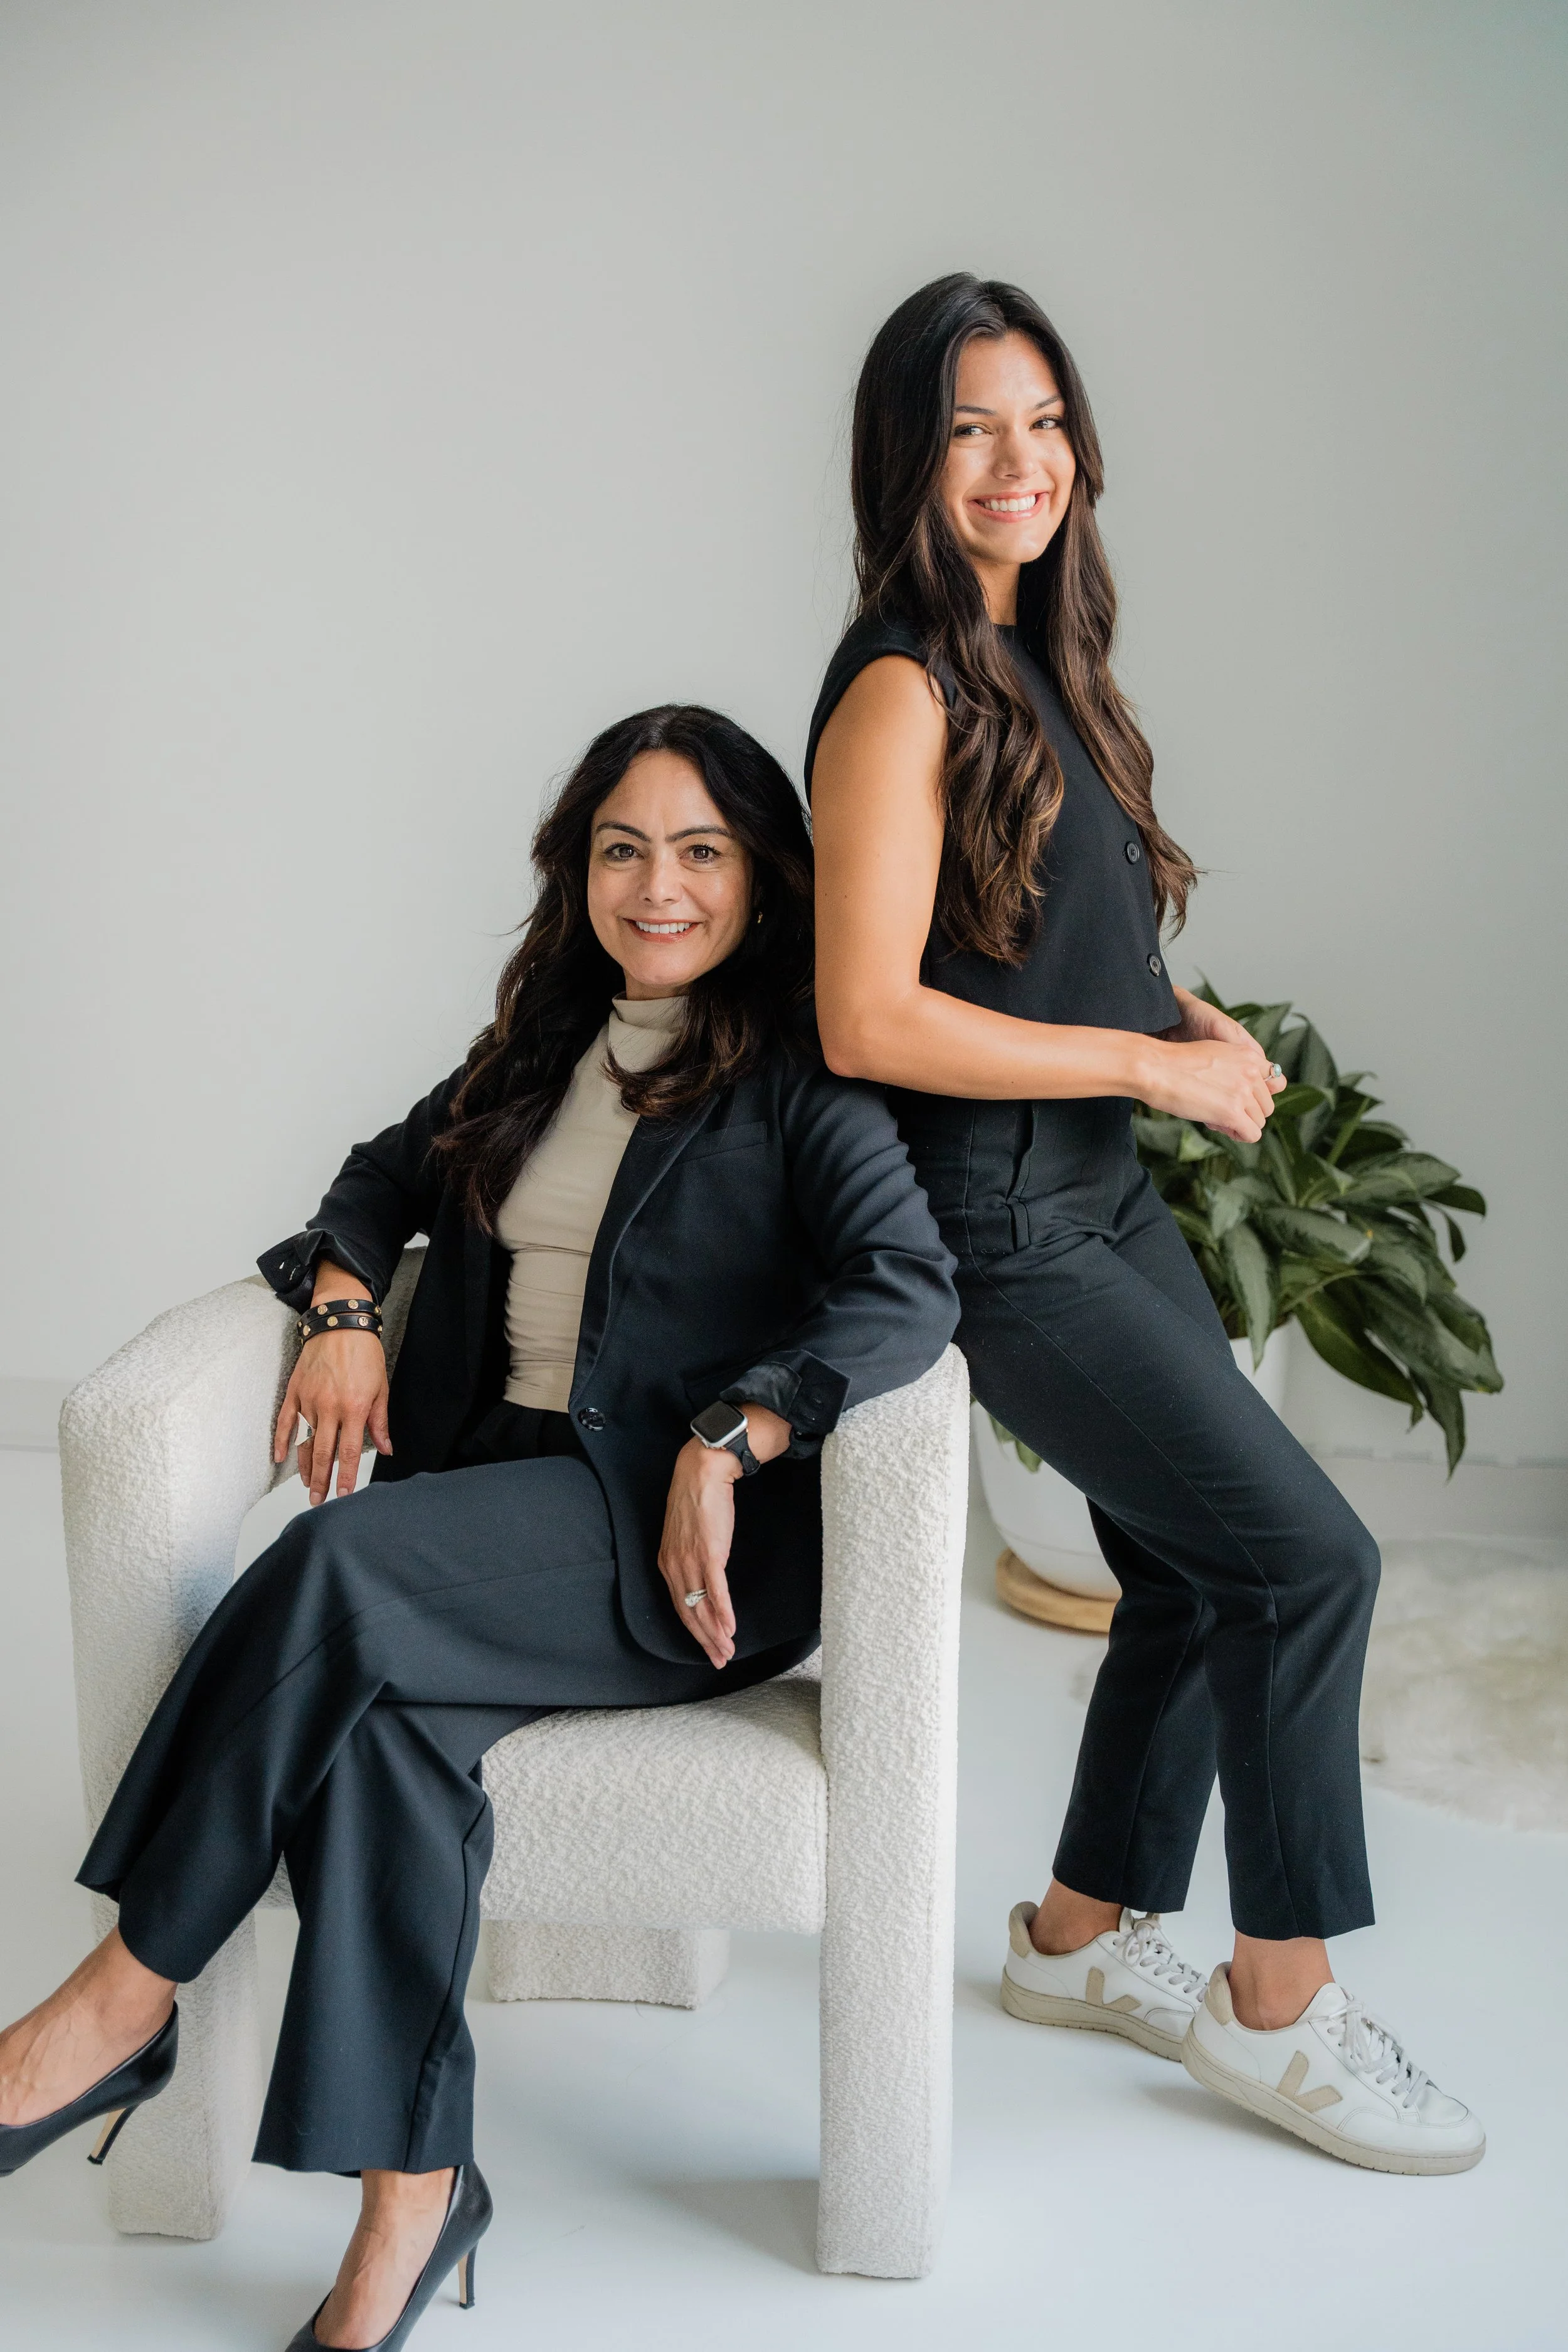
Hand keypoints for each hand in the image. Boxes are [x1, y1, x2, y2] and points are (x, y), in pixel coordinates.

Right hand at [273, 1269, 391, 1503]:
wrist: (341, 1322)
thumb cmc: (365, 1354)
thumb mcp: (381, 1388)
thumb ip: (380, 1422)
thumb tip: (386, 1449)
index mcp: (355, 1408)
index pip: (348, 1452)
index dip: (344, 1477)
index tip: (342, 1496)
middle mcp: (330, 1407)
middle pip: (323, 1453)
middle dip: (321, 1481)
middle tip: (318, 1502)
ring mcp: (310, 1400)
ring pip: (305, 1441)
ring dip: (305, 1466)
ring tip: (307, 1485)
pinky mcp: (295, 1391)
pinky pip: (285, 1421)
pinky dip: (281, 1441)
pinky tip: (280, 1458)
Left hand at [657, 1439, 740, 1668]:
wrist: (703, 1472)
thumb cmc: (698, 1499)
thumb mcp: (689, 1534)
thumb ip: (693, 1557)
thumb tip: (706, 1576)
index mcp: (667, 1563)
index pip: (681, 1606)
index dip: (695, 1630)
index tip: (708, 1647)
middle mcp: (674, 1567)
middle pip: (690, 1613)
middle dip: (706, 1640)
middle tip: (720, 1660)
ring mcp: (690, 1562)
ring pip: (703, 1608)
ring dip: (717, 1634)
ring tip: (728, 1651)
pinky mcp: (709, 1554)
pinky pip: (716, 1592)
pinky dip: (724, 1613)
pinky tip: (730, 1629)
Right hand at [1139, 997, 1282, 1143]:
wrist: (1156, 1069)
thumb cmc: (1174, 1063)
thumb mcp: (1214, 1053)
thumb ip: (1234, 1067)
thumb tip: (1241, 1093)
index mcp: (1249, 1055)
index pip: (1274, 1081)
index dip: (1255, 1094)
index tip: (1238, 1098)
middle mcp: (1251, 1072)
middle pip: (1267, 1105)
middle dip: (1248, 1112)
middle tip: (1222, 1111)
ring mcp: (1243, 1093)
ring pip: (1260, 1121)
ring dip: (1240, 1124)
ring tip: (1216, 1118)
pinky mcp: (1233, 1112)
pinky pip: (1252, 1134)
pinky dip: (1239, 1135)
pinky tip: (1221, 1127)